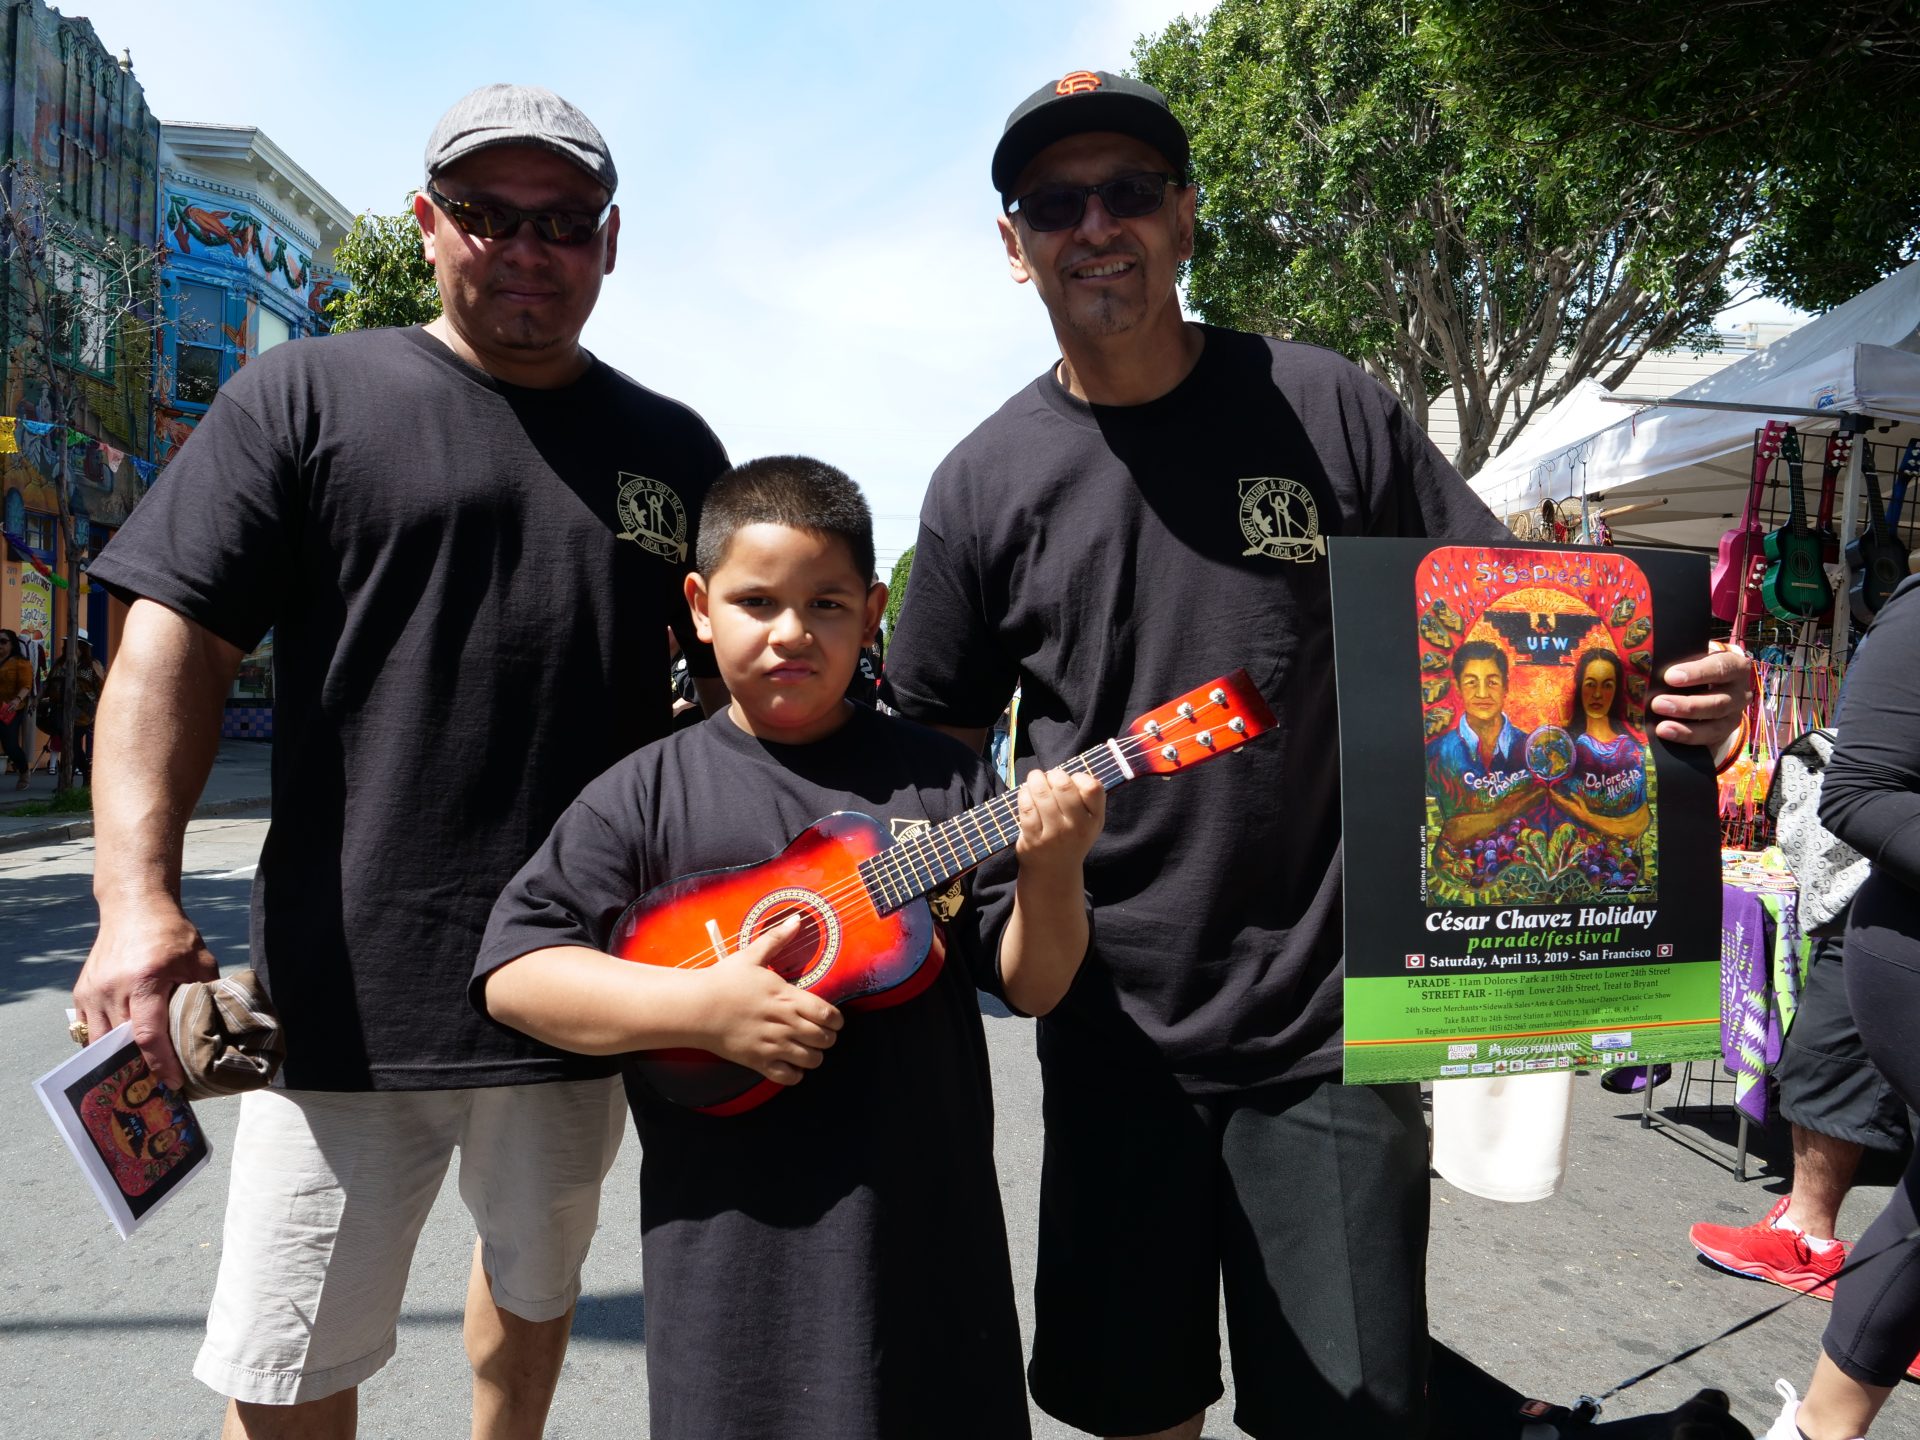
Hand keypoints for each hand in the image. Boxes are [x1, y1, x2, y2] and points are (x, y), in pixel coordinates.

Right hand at [74, 896, 218, 1088]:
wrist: (134, 908)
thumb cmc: (172, 934)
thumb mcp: (200, 960)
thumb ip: (208, 993)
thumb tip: (219, 1027)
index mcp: (145, 980)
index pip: (149, 1035)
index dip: (161, 1064)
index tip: (174, 1083)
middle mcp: (112, 988)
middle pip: (121, 1043)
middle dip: (139, 1068)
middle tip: (159, 1085)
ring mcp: (92, 991)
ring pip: (100, 1041)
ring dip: (118, 1059)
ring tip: (140, 1073)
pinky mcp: (81, 992)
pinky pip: (88, 1029)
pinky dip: (104, 1043)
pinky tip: (121, 1052)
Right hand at [700, 914, 842, 1086]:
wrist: (696, 1008)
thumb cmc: (724, 981)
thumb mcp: (752, 955)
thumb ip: (778, 939)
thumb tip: (797, 918)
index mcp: (788, 998)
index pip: (829, 1015)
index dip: (836, 1019)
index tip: (831, 1018)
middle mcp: (785, 1024)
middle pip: (825, 1039)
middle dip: (827, 1037)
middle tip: (819, 1032)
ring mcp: (773, 1045)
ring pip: (812, 1060)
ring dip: (814, 1055)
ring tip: (806, 1047)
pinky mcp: (758, 1062)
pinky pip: (789, 1077)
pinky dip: (795, 1073)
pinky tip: (790, 1063)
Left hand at [1013, 767, 1106, 876]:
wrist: (1054, 871)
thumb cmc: (1071, 837)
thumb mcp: (1088, 822)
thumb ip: (1083, 799)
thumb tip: (1059, 771)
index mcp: (1094, 820)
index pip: (1092, 788)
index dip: (1079, 777)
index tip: (1071, 780)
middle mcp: (1077, 828)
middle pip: (1064, 787)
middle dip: (1053, 774)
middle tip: (1047, 776)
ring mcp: (1055, 835)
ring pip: (1042, 795)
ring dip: (1035, 780)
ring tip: (1034, 779)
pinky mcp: (1034, 840)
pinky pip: (1027, 808)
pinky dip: (1024, 795)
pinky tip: (1025, 793)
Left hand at [1652, 645, 1752, 754]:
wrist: (1710, 685)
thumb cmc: (1695, 667)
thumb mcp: (1693, 658)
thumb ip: (1679, 660)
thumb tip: (1645, 665)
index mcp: (1735, 666)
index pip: (1721, 668)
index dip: (1697, 673)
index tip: (1670, 677)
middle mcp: (1740, 692)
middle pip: (1718, 702)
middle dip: (1687, 705)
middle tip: (1658, 704)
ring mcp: (1735, 716)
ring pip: (1715, 726)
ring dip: (1687, 729)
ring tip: (1661, 728)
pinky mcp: (1725, 734)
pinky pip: (1710, 741)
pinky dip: (1688, 739)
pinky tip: (1670, 737)